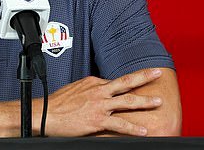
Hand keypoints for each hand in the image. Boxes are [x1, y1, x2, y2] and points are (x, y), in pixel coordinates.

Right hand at [46, 68, 163, 135]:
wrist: (46, 114)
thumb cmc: (57, 103)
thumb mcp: (74, 89)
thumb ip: (88, 90)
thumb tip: (96, 93)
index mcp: (92, 82)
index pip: (114, 82)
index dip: (125, 85)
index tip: (135, 83)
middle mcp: (98, 90)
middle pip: (125, 81)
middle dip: (143, 76)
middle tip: (157, 73)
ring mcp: (100, 105)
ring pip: (127, 101)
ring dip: (144, 101)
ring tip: (158, 101)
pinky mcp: (98, 120)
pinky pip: (120, 124)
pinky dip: (133, 128)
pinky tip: (144, 131)